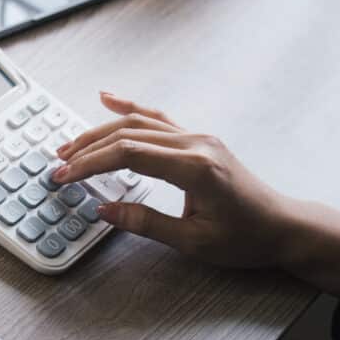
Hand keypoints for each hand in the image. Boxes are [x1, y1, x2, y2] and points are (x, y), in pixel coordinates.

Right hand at [53, 92, 295, 267]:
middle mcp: (196, 143)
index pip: (128, 155)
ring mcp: (198, 137)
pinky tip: (107, 98)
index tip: (64, 176)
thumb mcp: (193, 241)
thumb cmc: (244, 237)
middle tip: (58, 166)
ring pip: (139, 122)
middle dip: (87, 149)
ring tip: (70, 145)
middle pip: (127, 135)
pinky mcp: (198, 139)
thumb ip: (145, 222)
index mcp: (194, 167)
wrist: (281, 226)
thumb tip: (104, 210)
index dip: (90, 164)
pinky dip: (129, 107)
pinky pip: (157, 117)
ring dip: (100, 131)